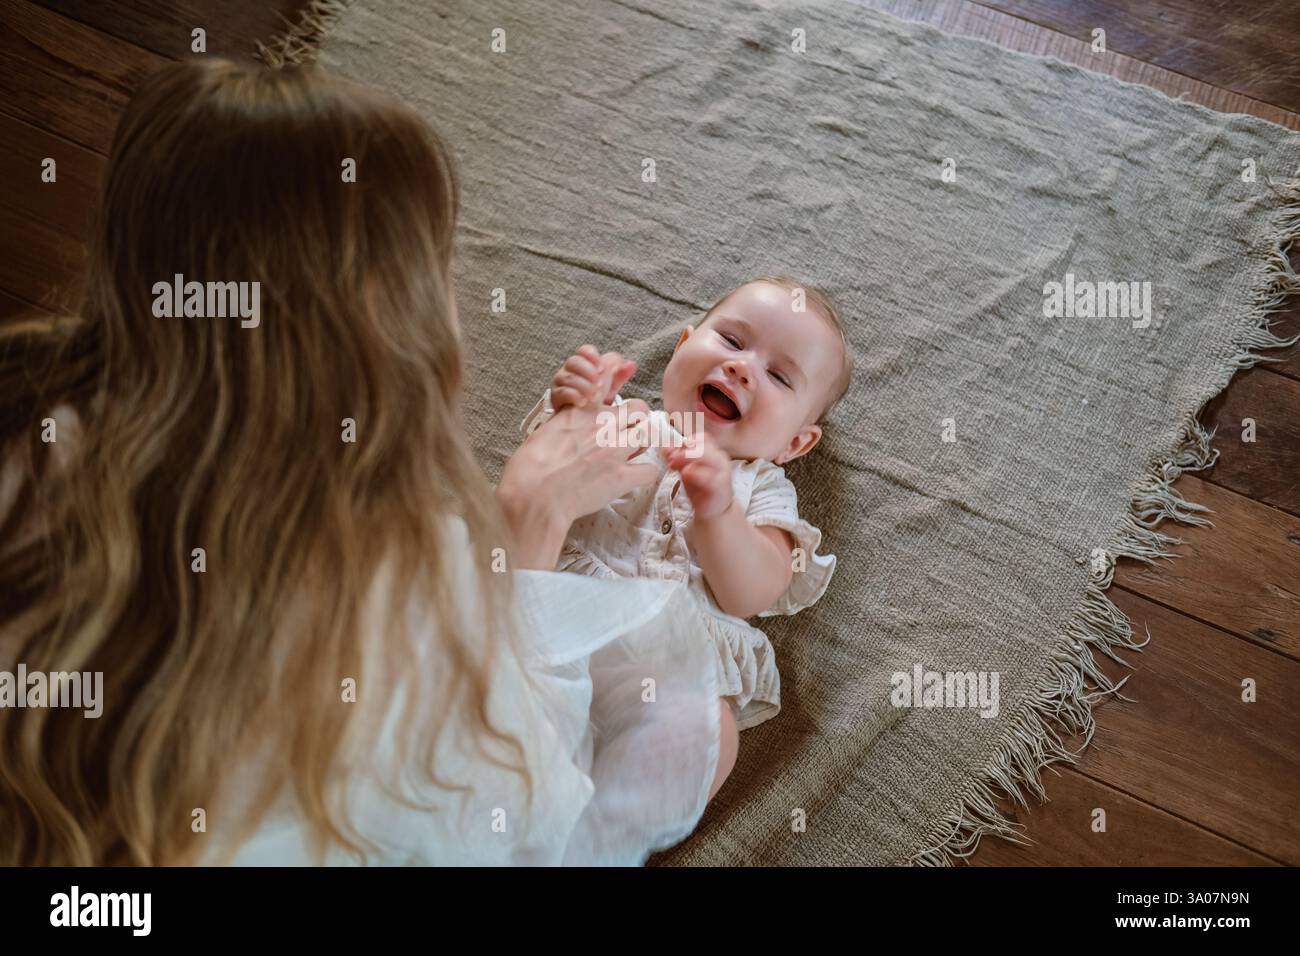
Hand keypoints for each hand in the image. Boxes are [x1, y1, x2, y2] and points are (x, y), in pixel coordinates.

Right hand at [498, 397, 657, 567]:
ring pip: (649, 434)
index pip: (612, 394)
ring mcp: (615, 450)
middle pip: (640, 410)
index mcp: (582, 412)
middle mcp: (603, 426)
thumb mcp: (546, 432)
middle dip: (638, 421)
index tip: (615, 417)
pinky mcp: (621, 476)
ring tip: (631, 456)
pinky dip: (645, 474)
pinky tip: (633, 478)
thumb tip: (570, 426)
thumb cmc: (530, 469)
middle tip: (629, 436)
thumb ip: (566, 424)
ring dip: (642, 445)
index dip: (617, 407)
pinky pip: (650, 470)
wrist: (533, 496)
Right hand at [550, 344, 636, 410]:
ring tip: (594, 397)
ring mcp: (561, 385)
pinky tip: (583, 402)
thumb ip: (618, 377)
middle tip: (600, 384)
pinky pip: (560, 392)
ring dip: (582, 385)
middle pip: (573, 361)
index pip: (584, 351)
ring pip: (565, 376)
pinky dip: (573, 396)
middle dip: (587, 370)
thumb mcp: (609, 390)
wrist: (581, 425)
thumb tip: (631, 364)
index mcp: (583, 366)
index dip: (592, 356)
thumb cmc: (595, 404)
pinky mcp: (555, 399)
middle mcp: (570, 372)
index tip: (602, 368)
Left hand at [665, 431, 733, 519]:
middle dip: (682, 450)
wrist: (713, 511)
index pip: (701, 438)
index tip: (671, 451)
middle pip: (702, 444)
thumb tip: (665, 446)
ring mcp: (721, 472)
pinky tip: (684, 474)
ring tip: (674, 466)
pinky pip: (708, 476)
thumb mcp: (686, 470)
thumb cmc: (700, 489)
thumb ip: (677, 458)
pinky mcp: (719, 486)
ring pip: (706, 455)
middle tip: (670, 459)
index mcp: (713, 452)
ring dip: (686, 457)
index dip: (685, 441)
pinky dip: (694, 473)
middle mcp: (719, 459)